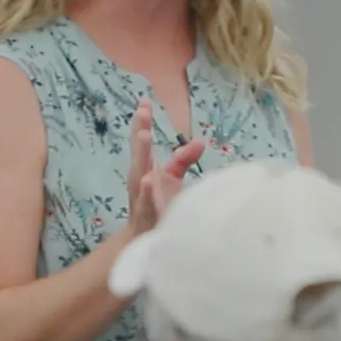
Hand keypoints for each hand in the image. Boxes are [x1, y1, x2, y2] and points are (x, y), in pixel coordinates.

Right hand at [123, 100, 204, 238]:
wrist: (146, 240)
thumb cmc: (159, 205)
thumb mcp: (172, 179)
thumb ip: (183, 160)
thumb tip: (201, 141)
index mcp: (145, 169)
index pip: (143, 142)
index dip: (143, 122)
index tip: (144, 100)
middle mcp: (140, 180)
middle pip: (139, 152)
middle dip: (140, 130)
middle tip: (143, 109)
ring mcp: (142, 198)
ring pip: (140, 173)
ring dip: (141, 154)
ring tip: (144, 134)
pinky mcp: (148, 215)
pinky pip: (147, 202)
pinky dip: (147, 191)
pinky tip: (149, 179)